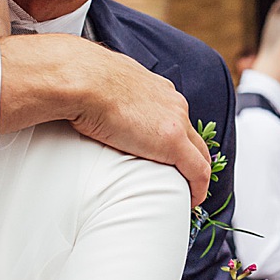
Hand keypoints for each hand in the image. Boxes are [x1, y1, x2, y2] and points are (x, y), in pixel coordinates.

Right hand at [0, 36, 211, 206]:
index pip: (175, 116)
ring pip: (199, 153)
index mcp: (155, 89)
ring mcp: (175, 121)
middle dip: (192, 158)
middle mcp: (172, 103)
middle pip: (194, 136)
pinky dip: (198, 188)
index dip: (175, 138)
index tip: (166, 155)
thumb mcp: (100, 83)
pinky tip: (192, 201)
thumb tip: (85, 103)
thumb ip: (104, 93)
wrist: (80, 78)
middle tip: (183, 179)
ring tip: (186, 193)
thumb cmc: (80, 78)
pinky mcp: (172, 142)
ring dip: (195, 174)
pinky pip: (197, 170)